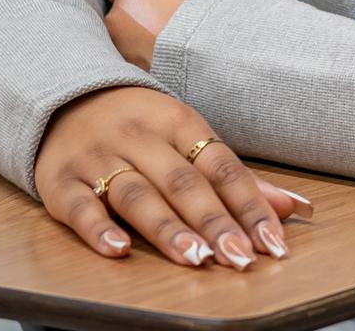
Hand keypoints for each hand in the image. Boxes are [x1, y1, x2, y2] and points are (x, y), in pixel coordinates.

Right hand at [35, 84, 312, 267]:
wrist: (63, 94)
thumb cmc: (140, 125)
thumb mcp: (187, 136)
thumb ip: (236, 176)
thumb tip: (293, 207)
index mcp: (179, 121)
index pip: (222, 166)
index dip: (249, 204)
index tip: (273, 241)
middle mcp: (141, 137)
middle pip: (183, 182)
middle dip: (215, 222)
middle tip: (241, 258)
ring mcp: (99, 158)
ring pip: (138, 195)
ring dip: (168, 229)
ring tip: (196, 259)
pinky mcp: (61, 181)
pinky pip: (80, 206)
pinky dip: (98, 230)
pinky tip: (118, 251)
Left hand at [101, 0, 240, 70]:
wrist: (224, 64)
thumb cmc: (220, 19)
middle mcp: (119, 15)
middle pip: (119, 12)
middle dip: (137, 18)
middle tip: (168, 24)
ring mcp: (120, 50)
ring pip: (124, 42)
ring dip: (141, 45)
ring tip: (173, 51)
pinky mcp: (128, 77)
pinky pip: (133, 66)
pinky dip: (147, 66)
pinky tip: (172, 70)